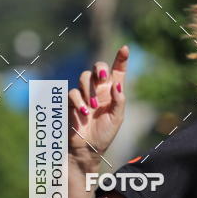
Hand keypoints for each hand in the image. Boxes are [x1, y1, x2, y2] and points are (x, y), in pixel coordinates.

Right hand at [68, 44, 127, 162]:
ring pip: (84, 77)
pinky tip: (84, 112)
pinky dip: (79, 101)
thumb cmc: (104, 134)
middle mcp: (98, 90)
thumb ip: (119, 101)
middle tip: (103, 79)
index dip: (121, 59)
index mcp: (112, 92)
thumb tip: (117, 84)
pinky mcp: (71, 102)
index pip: (117, 71)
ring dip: (90, 90)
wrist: (88, 149)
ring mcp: (84, 94)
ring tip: (93, 107)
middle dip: (99, 69)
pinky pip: (73, 93)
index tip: (125, 48)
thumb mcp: (117, 118)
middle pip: (97, 68)